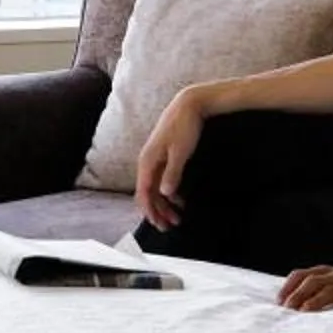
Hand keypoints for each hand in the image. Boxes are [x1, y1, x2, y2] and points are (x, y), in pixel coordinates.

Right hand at [134, 90, 209, 229]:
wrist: (188, 105)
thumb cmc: (184, 127)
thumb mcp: (180, 152)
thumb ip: (172, 173)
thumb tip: (164, 193)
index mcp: (147, 161)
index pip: (143, 193)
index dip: (150, 211)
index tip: (159, 225)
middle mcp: (147, 161)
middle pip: (148, 193)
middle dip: (157, 212)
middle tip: (170, 227)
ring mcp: (155, 159)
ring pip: (155, 188)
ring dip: (164, 205)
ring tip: (177, 218)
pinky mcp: (163, 156)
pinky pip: (161, 180)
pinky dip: (169, 193)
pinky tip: (180, 200)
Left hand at [279, 259, 332, 313]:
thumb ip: (321, 287)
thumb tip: (295, 304)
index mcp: (331, 273)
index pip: (305, 274)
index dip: (290, 286)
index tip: (279, 300)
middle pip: (315, 281)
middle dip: (299, 293)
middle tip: (287, 309)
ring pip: (332, 289)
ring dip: (316, 300)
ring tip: (304, 311)